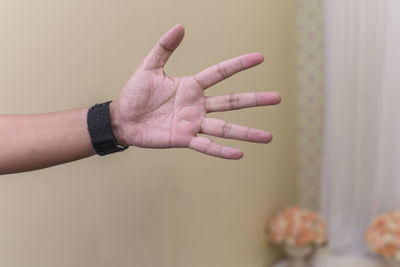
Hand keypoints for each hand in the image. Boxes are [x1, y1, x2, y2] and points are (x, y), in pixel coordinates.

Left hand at [111, 25, 280, 158]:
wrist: (122, 119)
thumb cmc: (135, 93)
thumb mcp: (149, 67)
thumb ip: (164, 48)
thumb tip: (180, 27)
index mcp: (191, 86)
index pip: (220, 73)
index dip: (239, 65)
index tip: (260, 58)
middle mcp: (197, 105)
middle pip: (231, 102)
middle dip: (254, 100)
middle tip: (277, 98)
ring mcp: (192, 123)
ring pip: (224, 128)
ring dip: (246, 132)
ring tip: (268, 137)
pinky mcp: (184, 139)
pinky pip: (206, 145)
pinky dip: (221, 150)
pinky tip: (239, 153)